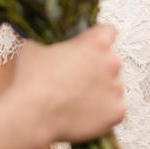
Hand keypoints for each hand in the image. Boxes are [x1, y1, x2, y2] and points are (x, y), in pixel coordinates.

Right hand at [11, 25, 125, 143]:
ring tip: (77, 99)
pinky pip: (114, 108)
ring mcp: (117, 88)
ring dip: (100, 90)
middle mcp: (112, 62)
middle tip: (75, 79)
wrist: (31, 116)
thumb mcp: (35, 47)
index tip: (87, 48)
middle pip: (110, 61)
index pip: (108, 32)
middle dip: (96, 68)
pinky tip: (84, 113)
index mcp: (97, 43)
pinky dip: (103, 111)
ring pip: (112, 85)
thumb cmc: (31, 80)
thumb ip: (51, 41)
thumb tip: (49, 42)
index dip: (95, 40)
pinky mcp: (118, 111)